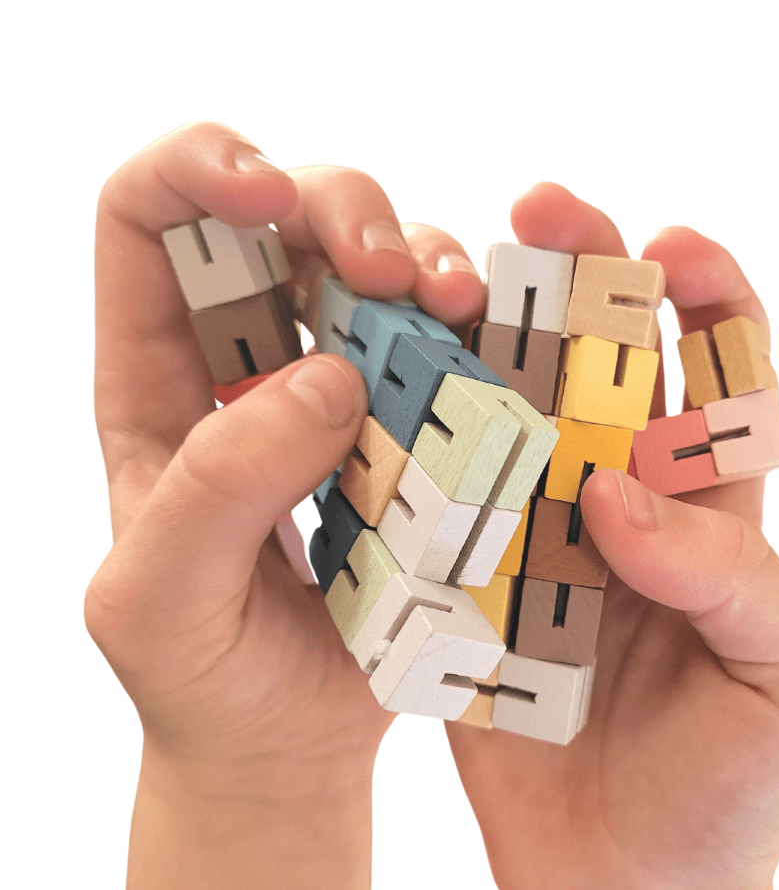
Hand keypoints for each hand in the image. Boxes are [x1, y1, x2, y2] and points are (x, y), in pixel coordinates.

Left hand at [86, 122, 484, 888]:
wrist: (284, 739)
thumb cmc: (203, 676)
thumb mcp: (159, 601)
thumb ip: (214, 489)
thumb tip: (326, 382)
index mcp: (158, 381)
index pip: (152, 216)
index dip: (201, 169)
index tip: (265, 196)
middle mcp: (252, 363)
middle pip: (287, 217)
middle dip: (344, 210)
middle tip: (396, 276)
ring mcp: (344, 390)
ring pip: (383, 266)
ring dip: (427, 262)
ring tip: (457, 310)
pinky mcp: (418, 428)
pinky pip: (453, 348)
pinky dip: (482, 335)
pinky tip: (497, 360)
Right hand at [445, 183, 778, 889]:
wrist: (620, 881)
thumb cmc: (733, 787)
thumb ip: (735, 577)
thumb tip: (620, 499)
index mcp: (711, 506)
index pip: (723, 369)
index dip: (706, 294)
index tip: (673, 246)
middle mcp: (616, 497)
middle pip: (598, 360)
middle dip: (575, 275)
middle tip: (537, 212)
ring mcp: (534, 532)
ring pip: (505, 413)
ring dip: (476, 348)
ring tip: (437, 291)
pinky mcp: (469, 579)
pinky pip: (437, 499)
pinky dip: (412, 450)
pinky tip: (379, 401)